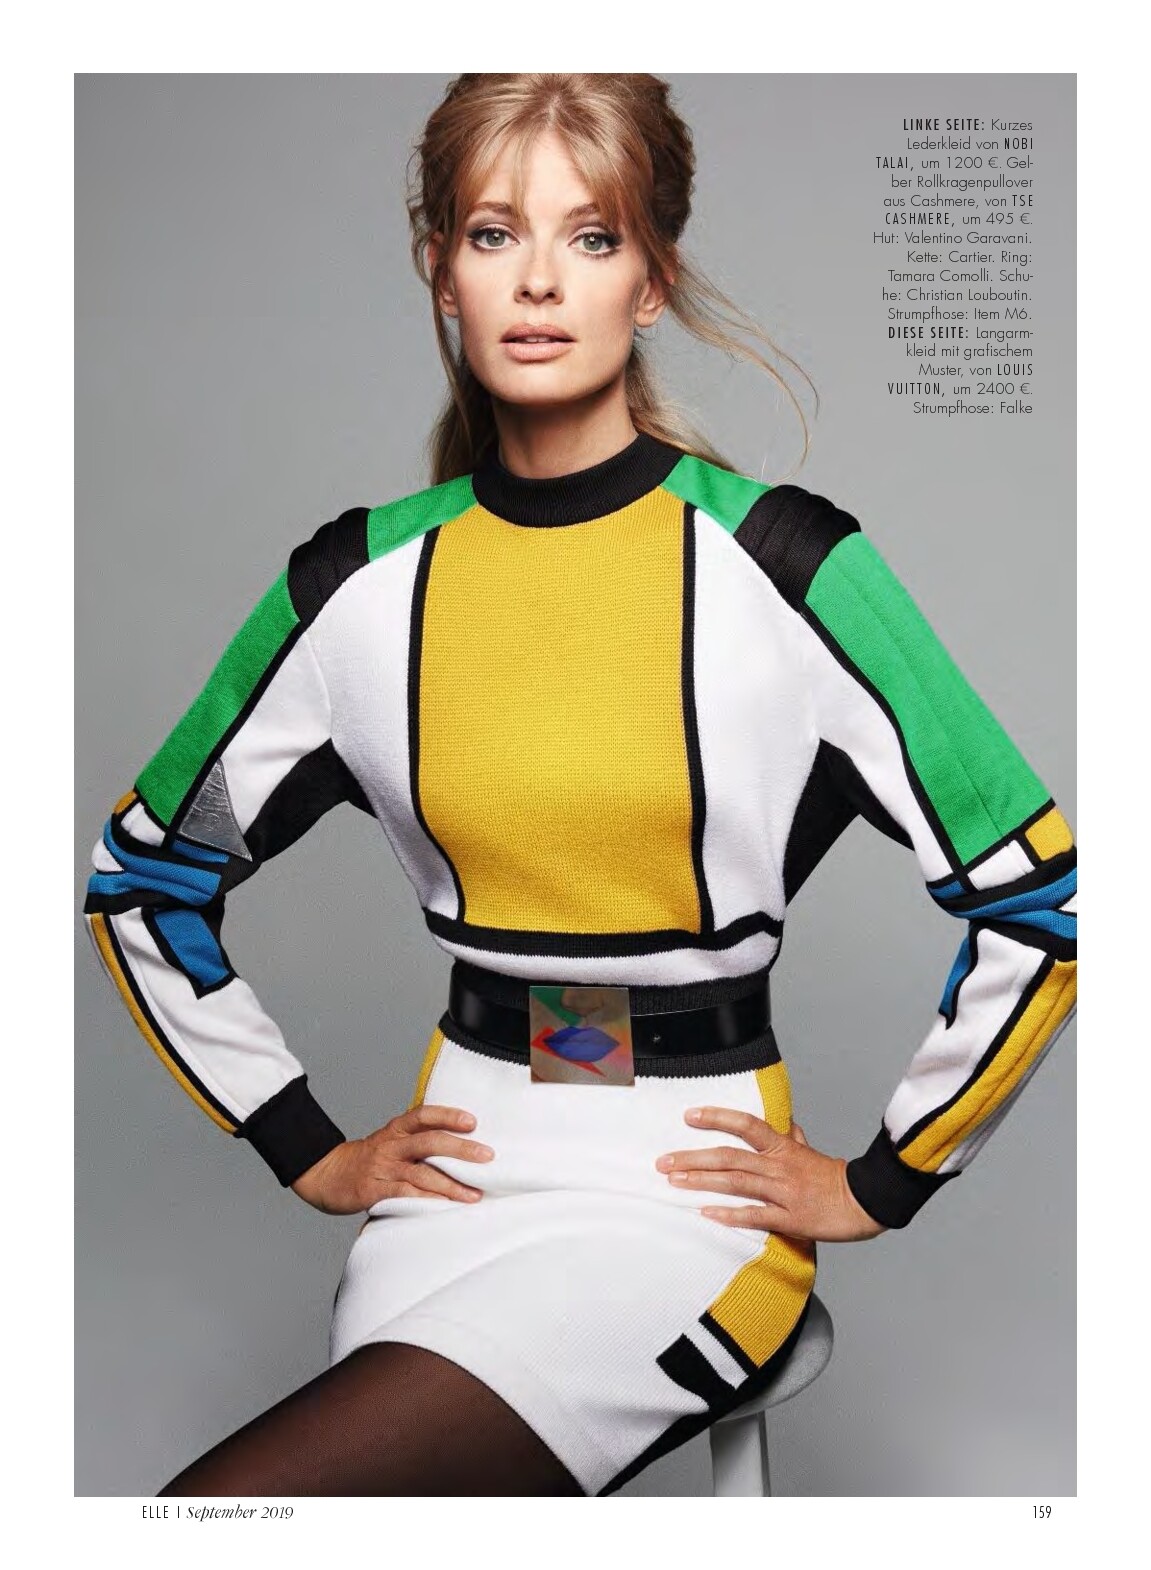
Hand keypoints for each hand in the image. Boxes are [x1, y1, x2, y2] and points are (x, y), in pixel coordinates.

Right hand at [290, 1104, 493, 1214]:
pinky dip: (427, 1202)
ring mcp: (383, 1169)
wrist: (325, 1174)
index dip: (448, 1115)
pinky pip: (405, 1196)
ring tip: (474, 1194)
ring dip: (451, 1185)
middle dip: (461, 1150)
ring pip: (422, 1173)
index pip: (424, 1115)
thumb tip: (459, 1143)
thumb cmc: (367, 1160)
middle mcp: (391, 1145)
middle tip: (487, 1156)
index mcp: (396, 1129)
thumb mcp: (390, 1141)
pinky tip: (445, 1209)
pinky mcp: (375, 1191)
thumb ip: (417, 1140)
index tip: (473, 1121)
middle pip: (430, 1142)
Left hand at [654, 1105, 885, 1241]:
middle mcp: (779, 1167)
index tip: (689, 1116)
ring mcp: (783, 1193)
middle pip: (730, 1157)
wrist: (864, 1202)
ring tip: (674, 1182)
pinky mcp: (790, 1219)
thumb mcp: (810, 1151)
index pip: (746, 1125)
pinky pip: (755, 1216)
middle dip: (693, 1158)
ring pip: (736, 1183)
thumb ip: (792, 1138)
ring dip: (702, 1182)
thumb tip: (782, 1123)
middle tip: (664, 1161)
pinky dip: (730, 1215)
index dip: (717, 1118)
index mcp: (783, 1148)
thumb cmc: (835, 1178)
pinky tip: (706, 1213)